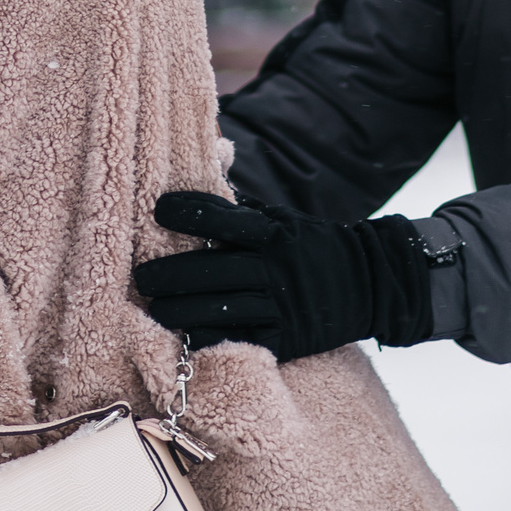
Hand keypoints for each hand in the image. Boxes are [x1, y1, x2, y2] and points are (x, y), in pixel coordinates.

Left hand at [132, 191, 435, 361]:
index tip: (158, 210)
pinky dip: (211, 339)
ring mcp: (282, 305)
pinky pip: (241, 340)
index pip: (221, 218)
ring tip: (155, 309)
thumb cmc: (309, 245)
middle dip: (169, 275)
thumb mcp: (281, 218)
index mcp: (272, 231)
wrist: (370, 283)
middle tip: (141, 277)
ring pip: (220, 309)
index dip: (186, 212)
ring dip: (180, 312)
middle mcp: (275, 267)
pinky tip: (187, 336)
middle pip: (211, 270)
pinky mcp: (287, 338)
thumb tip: (202, 169)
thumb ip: (240, 207)